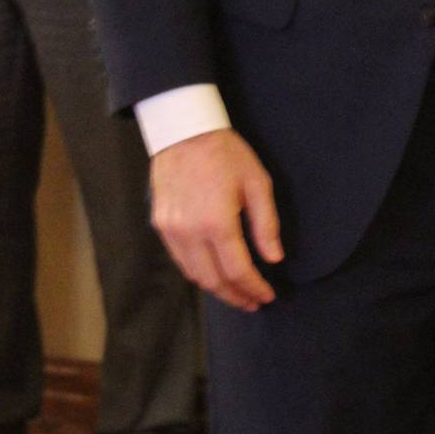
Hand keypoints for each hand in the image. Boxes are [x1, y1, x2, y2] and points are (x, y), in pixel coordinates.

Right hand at [150, 127, 282, 309]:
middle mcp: (190, 231)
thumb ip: (266, 225)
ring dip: (217, 289)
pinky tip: (213, 273)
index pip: (238, 271)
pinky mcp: (161, 225)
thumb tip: (274, 258)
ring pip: (194, 275)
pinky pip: (180, 260)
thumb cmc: (226, 154)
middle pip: (214, 280)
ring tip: (236, 293)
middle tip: (253, 302)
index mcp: (217, 222)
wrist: (184, 131)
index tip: (267, 296)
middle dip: (236, 296)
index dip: (254, 288)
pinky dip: (198, 272)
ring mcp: (171, 230)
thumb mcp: (257, 183)